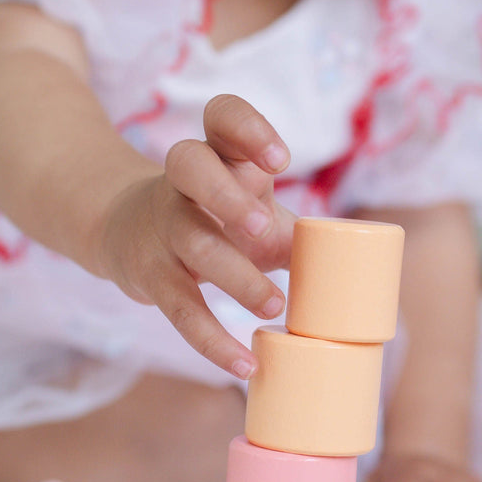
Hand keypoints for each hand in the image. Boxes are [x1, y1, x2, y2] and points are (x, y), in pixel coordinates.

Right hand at [97, 94, 296, 378]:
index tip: (281, 160)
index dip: (247, 128)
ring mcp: (162, 226)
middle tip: (265, 228)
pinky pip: (180, 309)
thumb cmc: (212, 215)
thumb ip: (293, 229)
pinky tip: (243, 365)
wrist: (126, 231)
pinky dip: (213, 341)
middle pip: (189, 166)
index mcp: (216, 153)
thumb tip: (356, 275)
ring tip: (274, 306)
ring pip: (191, 243)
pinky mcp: (150, 275)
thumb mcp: (249, 206)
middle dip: (226, 195)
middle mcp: (181, 182)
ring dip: (233, 276)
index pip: (221, 116)